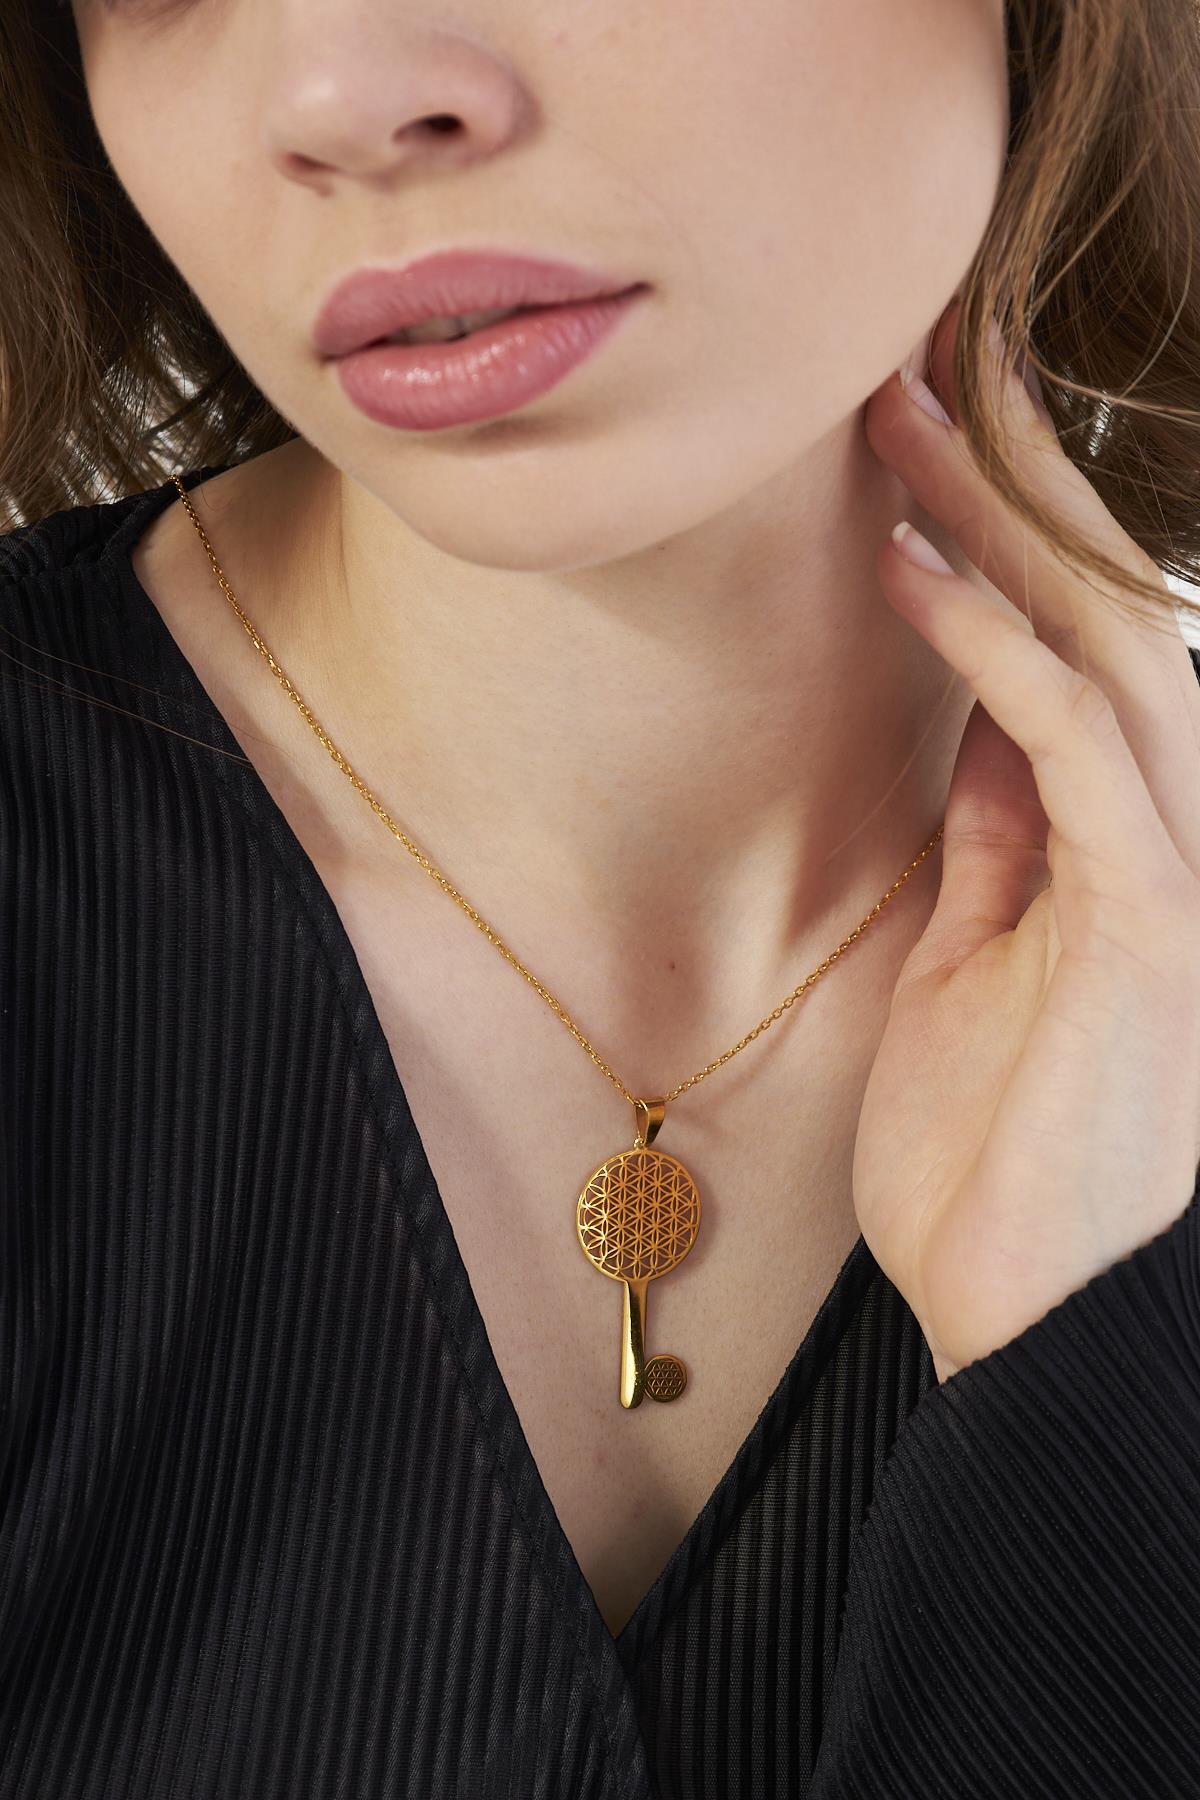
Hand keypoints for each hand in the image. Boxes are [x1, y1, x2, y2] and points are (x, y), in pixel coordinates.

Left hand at [854, 299, 1199, 1382]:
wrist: (1035, 1326)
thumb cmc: (996, 1162)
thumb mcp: (975, 962)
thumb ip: (994, 836)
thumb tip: (969, 716)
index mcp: (1117, 839)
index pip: (1072, 642)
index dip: (1007, 527)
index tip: (925, 439)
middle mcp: (1167, 832)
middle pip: (1105, 606)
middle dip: (1018, 473)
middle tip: (925, 354)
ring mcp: (1168, 873)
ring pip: (1105, 642)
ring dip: (1004, 520)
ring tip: (905, 417)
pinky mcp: (1144, 923)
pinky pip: (1071, 746)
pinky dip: (995, 649)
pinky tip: (917, 569)